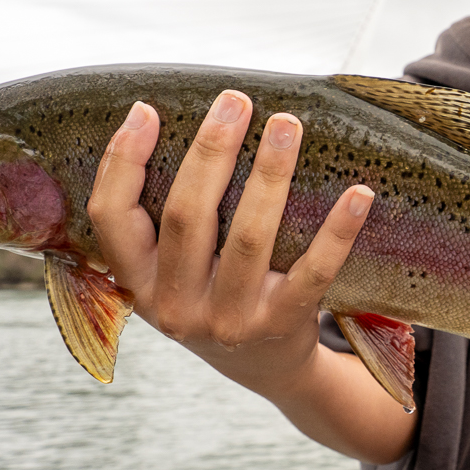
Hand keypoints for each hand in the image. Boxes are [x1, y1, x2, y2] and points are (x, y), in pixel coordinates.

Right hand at [85, 91, 420, 467]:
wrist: (267, 367)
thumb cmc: (214, 295)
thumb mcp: (172, 271)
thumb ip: (161, 216)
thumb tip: (160, 117)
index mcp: (138, 284)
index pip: (110, 217)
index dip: (122, 161)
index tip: (147, 110)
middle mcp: (176, 307)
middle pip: (186, 216)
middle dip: (210, 150)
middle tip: (235, 101)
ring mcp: (229, 321)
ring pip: (248, 236)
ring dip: (269, 174)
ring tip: (287, 125)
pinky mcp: (283, 326)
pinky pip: (314, 271)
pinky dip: (337, 230)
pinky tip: (358, 193)